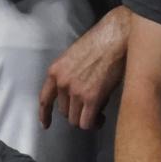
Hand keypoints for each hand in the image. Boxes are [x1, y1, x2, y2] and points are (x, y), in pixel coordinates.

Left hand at [38, 7, 129, 130]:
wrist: (115, 37)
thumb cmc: (100, 43)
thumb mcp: (74, 58)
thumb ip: (70, 77)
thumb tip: (76, 96)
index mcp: (55, 72)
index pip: (45, 99)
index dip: (45, 114)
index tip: (46, 124)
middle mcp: (62, 83)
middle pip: (64, 112)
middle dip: (76, 113)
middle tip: (89, 110)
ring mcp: (76, 92)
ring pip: (75, 120)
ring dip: (86, 120)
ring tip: (97, 114)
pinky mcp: (92, 98)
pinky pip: (87, 122)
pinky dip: (94, 124)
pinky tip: (101, 118)